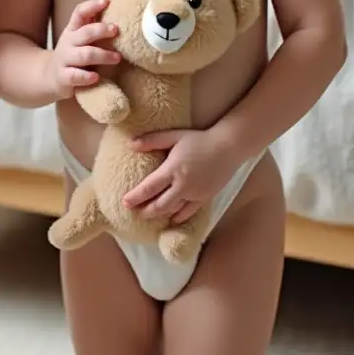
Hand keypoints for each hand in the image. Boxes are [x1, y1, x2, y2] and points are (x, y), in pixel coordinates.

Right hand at [46, 0, 120, 100]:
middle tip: (116, 30)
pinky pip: (74, 76)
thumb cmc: (73, 55)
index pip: (80, 12)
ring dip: (102, 55)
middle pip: (85, 33)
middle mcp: (68, 42)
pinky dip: (86, 76)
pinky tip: (96, 77)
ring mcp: (65, 60)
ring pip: (84, 55)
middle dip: (101, 30)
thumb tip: (121, 11)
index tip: (107, 0)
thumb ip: (94, 28)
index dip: (92, 5)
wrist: (48, 77)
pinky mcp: (63, 77)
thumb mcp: (80, 39)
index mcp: (73, 30)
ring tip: (117, 58)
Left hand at [123, 127, 239, 224]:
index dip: (135, 197)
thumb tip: (130, 144)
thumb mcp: (174, 136)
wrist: (229, 146)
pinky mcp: (205, 198)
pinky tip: (171, 218)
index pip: (149, 188)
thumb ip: (152, 140)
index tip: (124, 203)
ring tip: (148, 215)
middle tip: (133, 213)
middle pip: (159, 205)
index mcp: (172, 169)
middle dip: (144, 211)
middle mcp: (183, 185)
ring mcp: (195, 194)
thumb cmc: (200, 139)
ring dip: (159, 215)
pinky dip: (177, 217)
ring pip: (173, 211)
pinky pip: (188, 212)